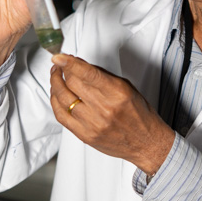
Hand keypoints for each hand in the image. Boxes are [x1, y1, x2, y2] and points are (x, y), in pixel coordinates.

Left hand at [49, 54, 174, 174]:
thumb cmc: (139, 115)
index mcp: (117, 93)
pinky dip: (55, 102)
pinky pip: (62, 116)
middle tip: (60, 64)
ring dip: (55, 84)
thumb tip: (80, 65)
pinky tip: (56, 94)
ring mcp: (93, 124)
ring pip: (63, 99)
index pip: (88, 74)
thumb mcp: (127, 88)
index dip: (70, 63)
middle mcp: (104, 109)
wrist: (146, 143)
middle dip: (62, 71)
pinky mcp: (85, 136)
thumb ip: (102, 76)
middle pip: (72, 84)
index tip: (59, 57)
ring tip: (55, 76)